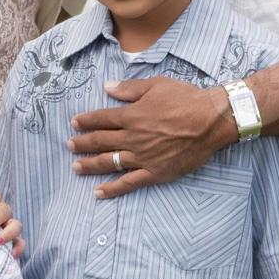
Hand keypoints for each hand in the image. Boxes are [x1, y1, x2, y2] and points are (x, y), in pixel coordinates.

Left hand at [66, 78, 232, 198]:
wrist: (211, 120)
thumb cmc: (185, 99)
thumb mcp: (155, 85)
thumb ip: (128, 89)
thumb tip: (106, 87)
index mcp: (131, 116)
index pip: (101, 119)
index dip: (85, 121)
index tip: (74, 124)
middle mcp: (132, 138)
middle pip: (100, 141)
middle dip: (82, 143)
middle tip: (68, 146)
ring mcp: (143, 157)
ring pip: (110, 162)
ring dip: (90, 165)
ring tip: (75, 167)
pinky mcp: (155, 172)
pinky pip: (129, 183)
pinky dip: (112, 189)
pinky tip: (98, 192)